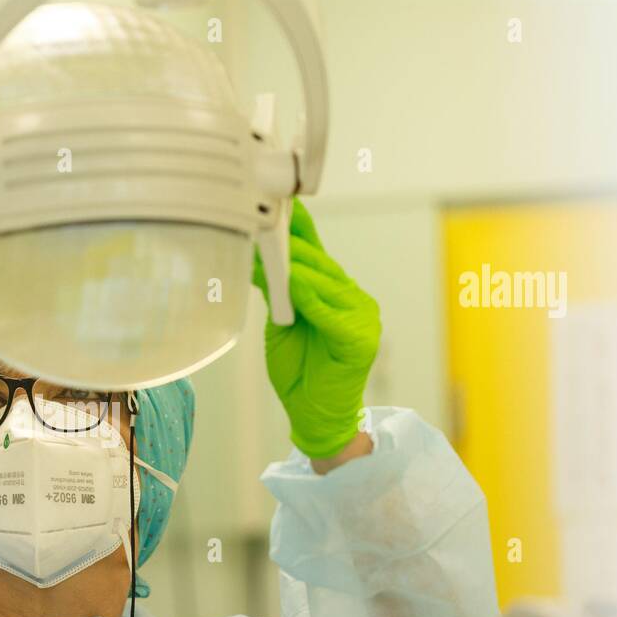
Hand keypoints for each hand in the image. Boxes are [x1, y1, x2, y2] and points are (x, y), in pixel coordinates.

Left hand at [257, 199, 380, 459]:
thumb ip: (277, 293)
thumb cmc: (299, 372)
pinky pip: (331, 313)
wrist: (315, 415)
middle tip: (263, 221)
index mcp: (333, 292)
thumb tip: (256, 257)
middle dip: (290, 244)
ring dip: (296, 265)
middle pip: (319, 264)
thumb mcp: (280, 323)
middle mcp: (351, 298)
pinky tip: (295, 282)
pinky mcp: (360, 338)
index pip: (315, 254)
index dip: (299, 229)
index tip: (281, 202)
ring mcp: (361, 316)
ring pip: (325, 283)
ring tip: (272, 246)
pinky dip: (311, 298)